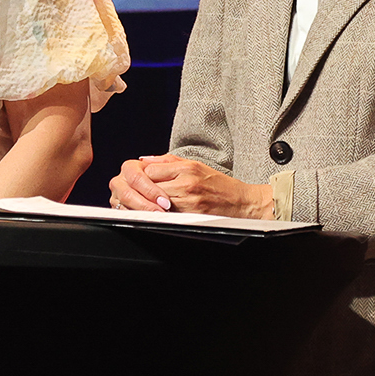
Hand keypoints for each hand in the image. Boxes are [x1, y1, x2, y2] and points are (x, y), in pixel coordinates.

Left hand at [108, 154, 275, 219]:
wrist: (241, 204)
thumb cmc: (219, 185)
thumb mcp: (195, 165)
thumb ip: (168, 162)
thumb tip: (144, 159)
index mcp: (186, 168)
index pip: (150, 170)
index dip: (142, 176)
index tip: (140, 181)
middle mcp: (186, 183)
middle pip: (149, 186)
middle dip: (140, 192)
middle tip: (133, 196)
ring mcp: (187, 201)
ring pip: (154, 202)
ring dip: (147, 204)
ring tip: (144, 206)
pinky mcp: (190, 216)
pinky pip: (165, 216)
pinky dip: (159, 215)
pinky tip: (158, 215)